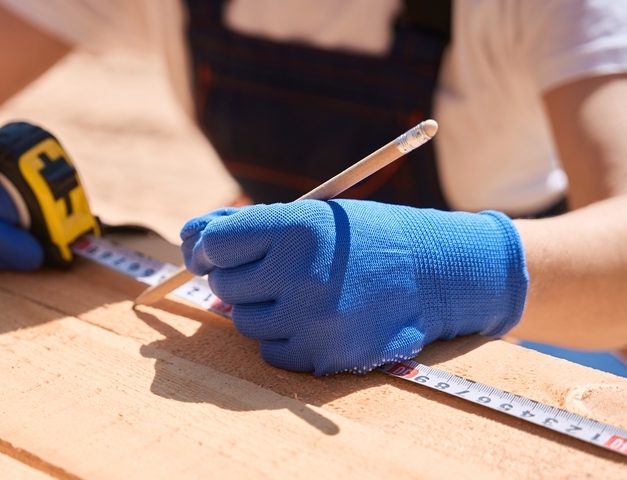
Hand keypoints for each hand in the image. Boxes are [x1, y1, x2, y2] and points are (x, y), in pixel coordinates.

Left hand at [181, 200, 527, 374]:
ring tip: (301, 290)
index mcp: (298, 228)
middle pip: (224, 284)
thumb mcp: (312, 213)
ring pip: (244, 321)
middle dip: (237, 275)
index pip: (215, 242)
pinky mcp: (322, 356)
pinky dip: (283, 336)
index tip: (210, 249)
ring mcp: (312, 320)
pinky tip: (315, 315)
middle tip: (270, 267)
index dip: (206, 246)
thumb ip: (246, 225)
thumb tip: (190, 240)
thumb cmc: (365, 238)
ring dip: (262, 307)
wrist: (436, 274)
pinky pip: (270, 351)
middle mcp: (301, 274)